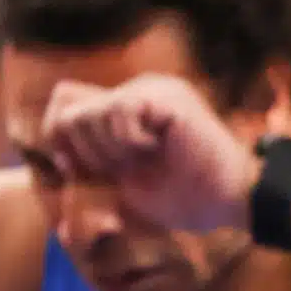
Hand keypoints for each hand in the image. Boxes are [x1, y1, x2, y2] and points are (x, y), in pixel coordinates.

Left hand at [40, 74, 260, 231]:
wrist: (233, 201)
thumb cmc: (187, 198)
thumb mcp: (124, 184)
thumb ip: (94, 167)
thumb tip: (58, 176)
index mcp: (127, 108)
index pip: (64, 101)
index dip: (60, 139)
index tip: (80, 172)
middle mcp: (138, 90)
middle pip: (66, 106)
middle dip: (83, 151)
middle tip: (121, 169)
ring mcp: (154, 90)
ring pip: (86, 113)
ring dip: (107, 150)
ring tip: (144, 160)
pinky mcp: (167, 97)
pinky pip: (118, 112)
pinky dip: (128, 142)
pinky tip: (155, 149)